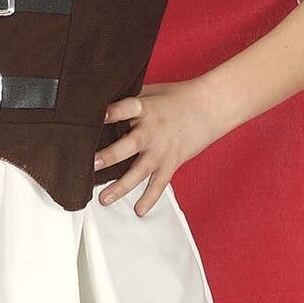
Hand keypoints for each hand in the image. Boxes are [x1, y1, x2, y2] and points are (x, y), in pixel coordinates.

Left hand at [93, 79, 221, 215]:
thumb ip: (128, 100)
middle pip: (131, 145)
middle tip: (93, 164)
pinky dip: (149, 199)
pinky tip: (138, 210)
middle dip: (111, 155)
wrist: (210, 107)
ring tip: (104, 198)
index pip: (129, 108)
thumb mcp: (151, 92)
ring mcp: (162, 150)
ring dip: (122, 186)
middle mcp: (154, 131)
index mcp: (146, 108)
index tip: (100, 115)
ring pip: (141, 171)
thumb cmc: (177, 98)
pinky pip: (159, 184)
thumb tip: (96, 104)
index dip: (115, 111)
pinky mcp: (171, 163)